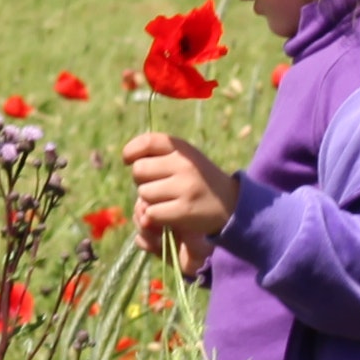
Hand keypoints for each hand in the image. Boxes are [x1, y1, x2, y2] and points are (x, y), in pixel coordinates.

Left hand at [122, 131, 236, 261]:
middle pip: (139, 170)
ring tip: (167, 200)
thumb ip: (159, 154)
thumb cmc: (199, 180)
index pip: (148, 141)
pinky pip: (151, 213)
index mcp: (183, 149)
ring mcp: (185, 187)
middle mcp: (184, 164)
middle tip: (157, 186)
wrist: (231, 204)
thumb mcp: (185, 159)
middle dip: (141, 180)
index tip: (128, 160)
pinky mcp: (184, 210)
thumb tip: (128, 159)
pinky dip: (155, 217)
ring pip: (144, 194)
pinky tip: (170, 214)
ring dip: (149, 201)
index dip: (131, 151)